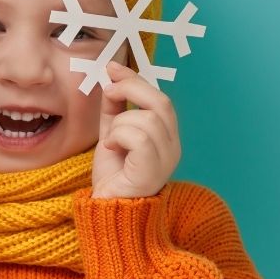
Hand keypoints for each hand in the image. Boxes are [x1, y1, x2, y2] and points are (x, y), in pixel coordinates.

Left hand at [91, 61, 180, 198]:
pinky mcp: (153, 171)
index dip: (136, 80)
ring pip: (147, 119)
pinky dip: (119, 137)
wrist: (106, 210)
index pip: (159, 98)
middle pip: (161, 102)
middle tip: (109, 92)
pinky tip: (110, 149)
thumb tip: (111, 78)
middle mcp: (173, 147)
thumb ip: (114, 109)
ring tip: (110, 141)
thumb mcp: (111, 133)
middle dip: (131, 89)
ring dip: (120, 124)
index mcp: (166, 136)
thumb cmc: (112, 176)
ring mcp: (166, 160)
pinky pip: (140, 138)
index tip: (112, 68)